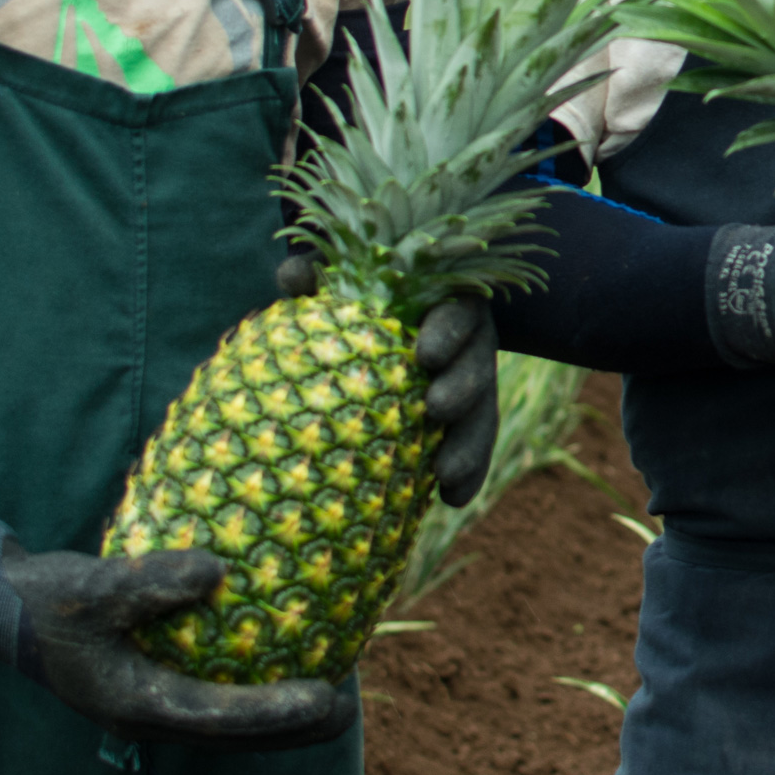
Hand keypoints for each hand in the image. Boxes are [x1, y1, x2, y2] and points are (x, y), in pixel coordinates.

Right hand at [0, 499, 351, 752]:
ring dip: (276, 714)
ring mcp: (149, 706)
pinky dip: (251, 687)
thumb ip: (150, 581)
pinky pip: (213, 696)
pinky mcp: (151, 687)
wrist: (4, 611)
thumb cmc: (47, 598)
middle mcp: (148, 715)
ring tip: (334, 693)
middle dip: (290, 727)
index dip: (273, 712)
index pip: (218, 716)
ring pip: (226, 723)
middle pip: (233, 734)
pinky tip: (283, 656)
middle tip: (347, 710)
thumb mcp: (92, 585)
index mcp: (134, 703)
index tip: (325, 698)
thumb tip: (219, 570)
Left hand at [278, 256, 498, 508]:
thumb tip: (292, 280)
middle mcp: (468, 346)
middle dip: (463, 388)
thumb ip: (321, 274)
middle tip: (436, 407)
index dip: (447, 331)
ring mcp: (471, 388)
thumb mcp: (341, 281)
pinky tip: (452, 499)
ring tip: (446, 473)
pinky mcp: (464, 424)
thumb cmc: (355, 297)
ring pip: (482, 413)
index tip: (425, 353)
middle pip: (478, 365)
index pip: (458, 312)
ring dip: (469, 444)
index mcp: (446, 304)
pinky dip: (468, 474)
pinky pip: (474, 448)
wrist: (378, 329)